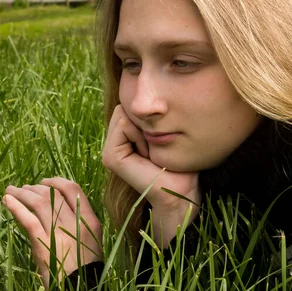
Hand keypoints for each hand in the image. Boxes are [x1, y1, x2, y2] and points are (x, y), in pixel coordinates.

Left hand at [3, 177, 102, 287]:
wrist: (79, 285)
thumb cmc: (85, 263)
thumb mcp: (90, 237)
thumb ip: (78, 220)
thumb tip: (58, 204)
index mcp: (89, 220)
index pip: (74, 190)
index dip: (57, 181)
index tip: (46, 181)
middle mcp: (75, 222)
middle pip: (53, 195)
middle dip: (36, 187)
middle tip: (25, 187)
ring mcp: (59, 232)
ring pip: (40, 203)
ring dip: (24, 194)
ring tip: (13, 191)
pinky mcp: (42, 243)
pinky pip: (29, 220)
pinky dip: (17, 207)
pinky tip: (8, 201)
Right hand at [101, 105, 200, 246]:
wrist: (182, 190)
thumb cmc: (181, 163)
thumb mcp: (166, 134)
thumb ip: (151, 119)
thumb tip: (142, 100)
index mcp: (126, 139)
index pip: (129, 107)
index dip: (150, 117)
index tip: (161, 140)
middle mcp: (115, 145)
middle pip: (125, 108)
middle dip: (146, 122)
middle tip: (156, 147)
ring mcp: (110, 152)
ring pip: (124, 114)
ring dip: (145, 128)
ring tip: (153, 151)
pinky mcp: (111, 157)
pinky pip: (124, 124)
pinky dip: (140, 134)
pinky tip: (148, 154)